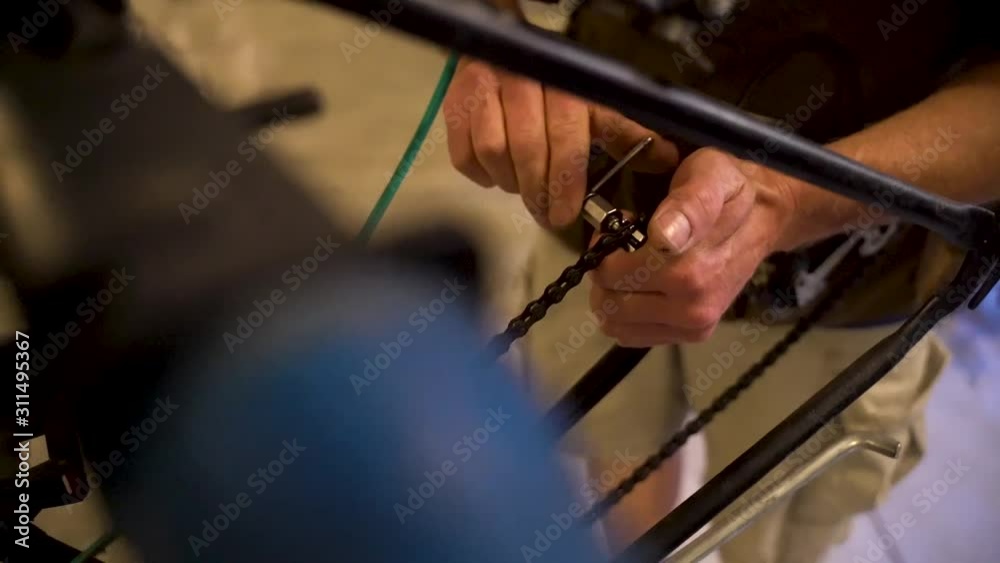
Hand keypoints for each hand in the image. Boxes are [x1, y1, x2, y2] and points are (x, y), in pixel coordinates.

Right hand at [443, 58, 678, 227]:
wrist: (510, 46)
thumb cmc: (557, 86)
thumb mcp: (597, 102)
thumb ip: (626, 131)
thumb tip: (665, 158)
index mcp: (564, 85)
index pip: (567, 141)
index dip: (567, 184)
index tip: (566, 213)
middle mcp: (522, 81)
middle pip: (528, 151)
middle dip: (539, 192)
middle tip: (546, 214)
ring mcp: (483, 89)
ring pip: (493, 152)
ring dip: (510, 181)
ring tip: (524, 187)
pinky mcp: (456, 102)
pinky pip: (465, 153)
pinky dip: (481, 174)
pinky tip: (498, 174)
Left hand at [589, 148, 799, 345]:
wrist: (765, 217)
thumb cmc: (731, 190)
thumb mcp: (711, 175)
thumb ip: (689, 203)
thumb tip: (665, 237)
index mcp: (690, 270)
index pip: (611, 274)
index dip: (606, 247)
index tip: (623, 223)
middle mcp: (693, 305)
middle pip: (610, 301)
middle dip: (606, 271)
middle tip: (625, 244)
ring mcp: (694, 325)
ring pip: (617, 322)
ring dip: (613, 293)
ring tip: (634, 264)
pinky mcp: (692, 334)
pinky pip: (634, 335)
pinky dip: (627, 313)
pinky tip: (644, 285)